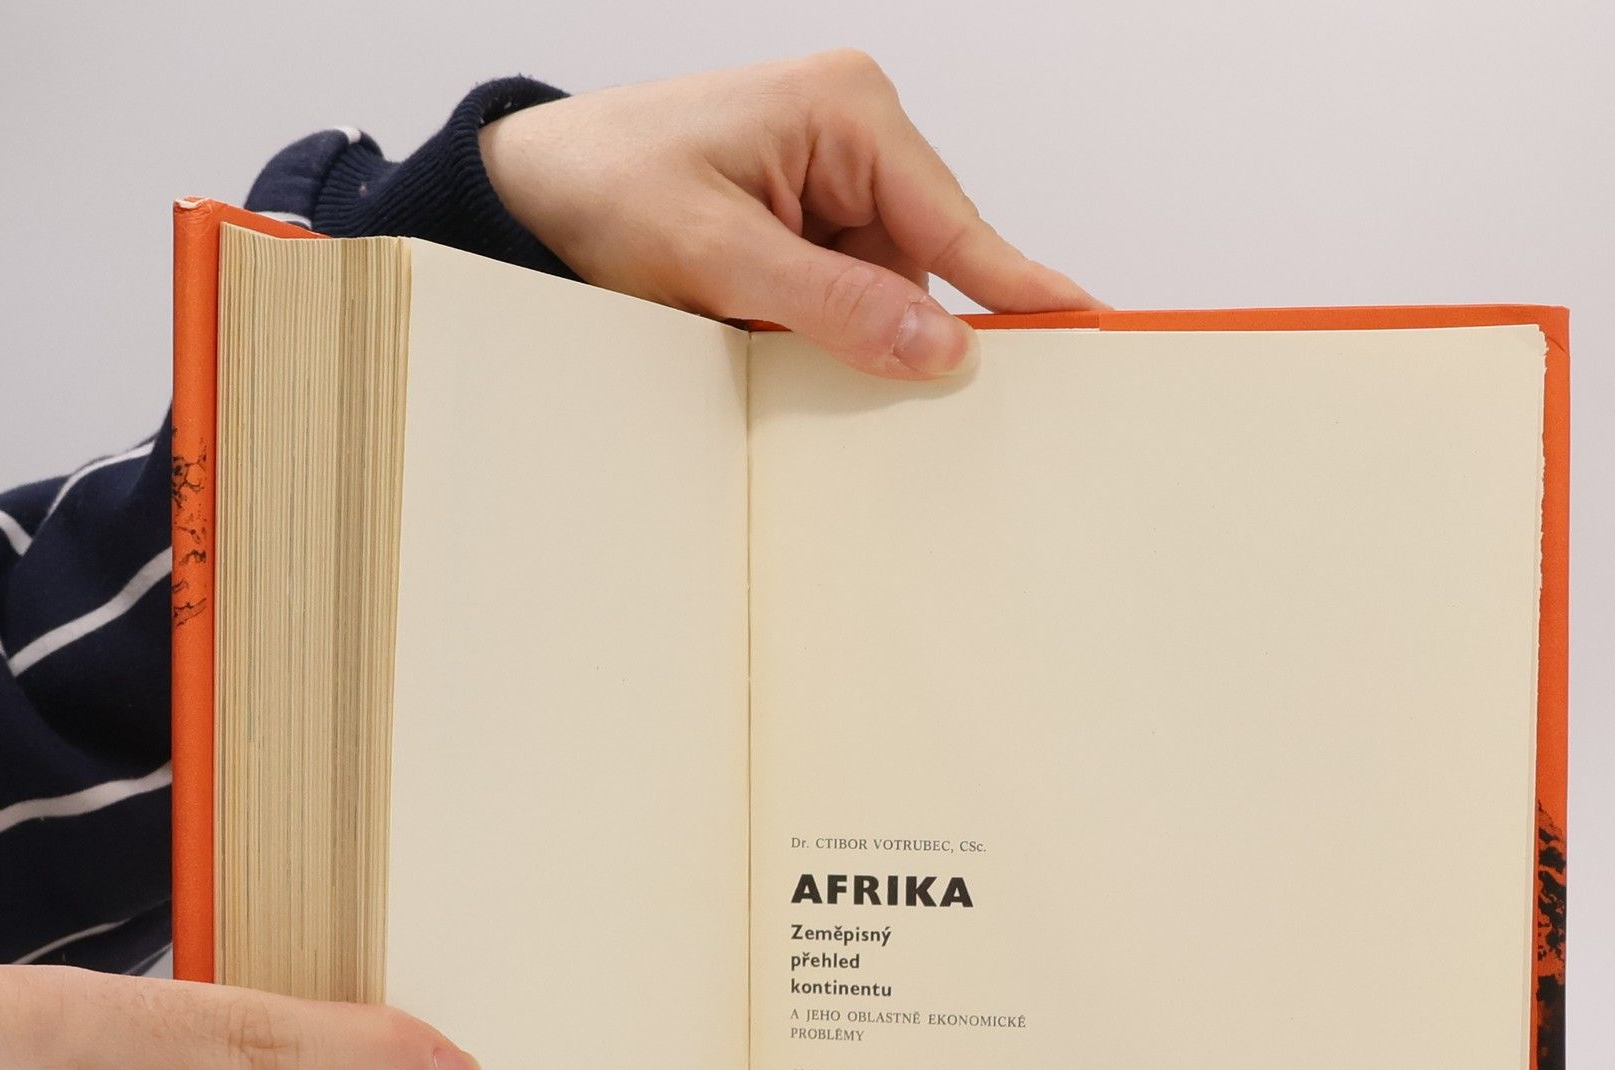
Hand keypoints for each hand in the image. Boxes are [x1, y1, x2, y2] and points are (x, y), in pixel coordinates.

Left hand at [480, 50, 1100, 379]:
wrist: (524, 194)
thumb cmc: (602, 188)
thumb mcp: (719, 256)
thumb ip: (835, 306)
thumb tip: (943, 349)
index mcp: (850, 112)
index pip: (958, 224)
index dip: (1021, 291)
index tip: (1089, 334)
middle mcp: (855, 139)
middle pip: (934, 265)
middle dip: (919, 335)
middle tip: (936, 412)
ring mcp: (833, 185)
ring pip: (893, 293)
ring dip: (862, 343)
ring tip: (793, 361)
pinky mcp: (807, 228)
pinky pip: (852, 298)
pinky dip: (833, 339)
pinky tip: (797, 358)